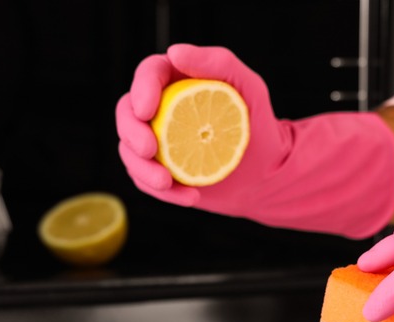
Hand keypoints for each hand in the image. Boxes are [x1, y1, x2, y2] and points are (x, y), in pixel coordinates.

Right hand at [116, 43, 289, 208]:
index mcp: (177, 80)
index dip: (141, 89)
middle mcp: (161, 108)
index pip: (148, 74)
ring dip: (142, 169)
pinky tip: (190, 197)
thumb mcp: (249, 88)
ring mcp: (157, 140)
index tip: (147, 110)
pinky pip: (144, 180)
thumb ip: (219, 63)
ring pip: (128, 150)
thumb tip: (174, 52)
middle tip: (150, 151)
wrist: (267, 171)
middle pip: (126, 112)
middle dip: (130, 132)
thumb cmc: (259, 123)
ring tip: (169, 183)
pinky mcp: (159, 169)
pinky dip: (163, 193)